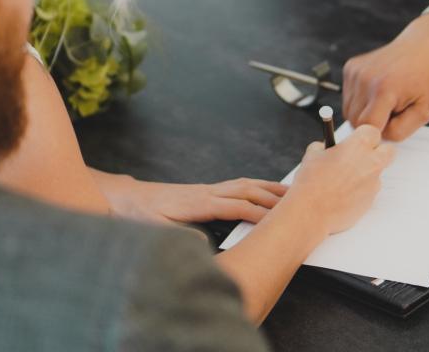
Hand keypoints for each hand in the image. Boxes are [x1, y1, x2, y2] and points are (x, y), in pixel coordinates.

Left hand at [94, 172, 288, 224]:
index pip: (236, 205)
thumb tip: (203, 244)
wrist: (129, 198)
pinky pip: (239, 185)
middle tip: (298, 203)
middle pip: (247, 190)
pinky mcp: (208, 190)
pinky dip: (257, 186)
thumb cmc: (142, 213)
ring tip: (292, 193)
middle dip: (273, 196)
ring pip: (245, 184)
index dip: (258, 212)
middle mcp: (207, 191)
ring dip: (269, 187)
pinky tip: (266, 190)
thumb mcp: (156, 229)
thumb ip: (179, 236)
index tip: (278, 219)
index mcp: (199, 202)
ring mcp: (209, 188)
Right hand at [284, 125, 394, 234]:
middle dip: (379, 151)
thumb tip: (328, 148)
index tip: (355, 141)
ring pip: (377, 173)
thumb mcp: (312, 155)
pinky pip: (369, 191)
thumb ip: (325, 147)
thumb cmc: (311, 182)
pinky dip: (360, 192)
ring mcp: (373, 184)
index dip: (363, 136)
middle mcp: (371, 163)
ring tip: (343, 181)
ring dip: (366, 174)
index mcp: (358, 146)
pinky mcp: (371, 201)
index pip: (373, 132)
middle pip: (389, 151)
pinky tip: (342, 195)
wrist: (311, 212)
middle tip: (361, 156)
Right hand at [343, 13, 428, 140]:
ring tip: (384, 101)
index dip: (378, 133)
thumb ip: (400, 131)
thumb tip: (376, 138)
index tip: (391, 127)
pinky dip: (360, 99)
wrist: (421, 48)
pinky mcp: (350, 67)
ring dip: (364, 112)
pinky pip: (347, 96)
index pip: (366, 128)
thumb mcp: (423, 112)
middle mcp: (365, 79)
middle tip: (391, 112)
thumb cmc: (424, 80)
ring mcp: (355, 71)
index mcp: (384, 90)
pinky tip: (376, 90)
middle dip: (372, 123)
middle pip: (355, 120)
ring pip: (348, 110)